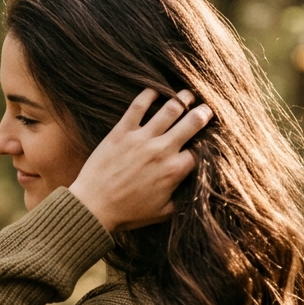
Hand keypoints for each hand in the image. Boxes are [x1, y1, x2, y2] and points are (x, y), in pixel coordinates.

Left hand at [68, 88, 211, 231]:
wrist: (93, 208)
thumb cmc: (128, 213)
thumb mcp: (162, 213)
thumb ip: (182, 200)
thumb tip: (195, 192)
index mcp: (174, 171)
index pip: (201, 150)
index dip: (208, 143)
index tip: (210, 139)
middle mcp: (162, 150)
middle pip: (192, 123)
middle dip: (203, 113)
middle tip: (206, 109)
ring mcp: (141, 138)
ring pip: (170, 108)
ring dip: (183, 98)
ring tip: (188, 95)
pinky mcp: (121, 131)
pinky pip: (138, 105)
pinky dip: (149, 94)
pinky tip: (156, 90)